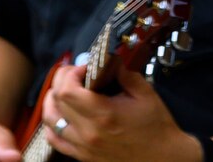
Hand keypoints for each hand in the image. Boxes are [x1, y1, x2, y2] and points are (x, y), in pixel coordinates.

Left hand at [41, 62, 202, 161]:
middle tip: (75, 73)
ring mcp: (82, 146)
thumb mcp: (146, 94)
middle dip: (61, 81)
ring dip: (53, 100)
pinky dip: (52, 124)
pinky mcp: (82, 155)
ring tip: (65, 90)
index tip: (84, 68)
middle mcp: (87, 132)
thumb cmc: (156, 128)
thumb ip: (126, 74)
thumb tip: (112, 60)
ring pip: (50, 120)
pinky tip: (61, 114)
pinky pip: (55, 140)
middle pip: (56, 102)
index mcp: (103, 114)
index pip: (67, 91)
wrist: (162, 157)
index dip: (69, 74)